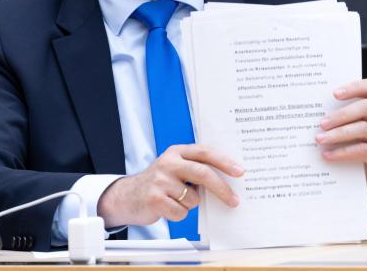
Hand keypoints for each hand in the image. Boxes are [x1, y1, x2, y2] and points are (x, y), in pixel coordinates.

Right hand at [97, 144, 243, 227]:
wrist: (126, 196)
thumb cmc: (159, 184)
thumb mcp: (174, 169)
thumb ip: (195, 170)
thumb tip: (226, 182)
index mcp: (176, 152)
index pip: (204, 152)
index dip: (224, 161)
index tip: (240, 172)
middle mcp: (168, 163)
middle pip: (202, 174)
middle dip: (222, 189)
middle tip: (234, 201)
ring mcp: (160, 180)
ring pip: (193, 198)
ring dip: (190, 205)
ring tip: (176, 200)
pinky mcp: (154, 198)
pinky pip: (181, 212)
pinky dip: (178, 214)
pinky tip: (167, 208)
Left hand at [315, 78, 366, 219]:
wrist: (360, 178)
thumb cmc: (346, 147)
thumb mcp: (340, 129)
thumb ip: (332, 119)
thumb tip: (307, 113)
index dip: (355, 87)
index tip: (335, 93)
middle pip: (366, 107)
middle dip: (341, 114)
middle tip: (322, 123)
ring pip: (364, 129)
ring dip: (339, 134)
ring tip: (320, 140)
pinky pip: (364, 150)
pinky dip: (343, 152)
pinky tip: (328, 155)